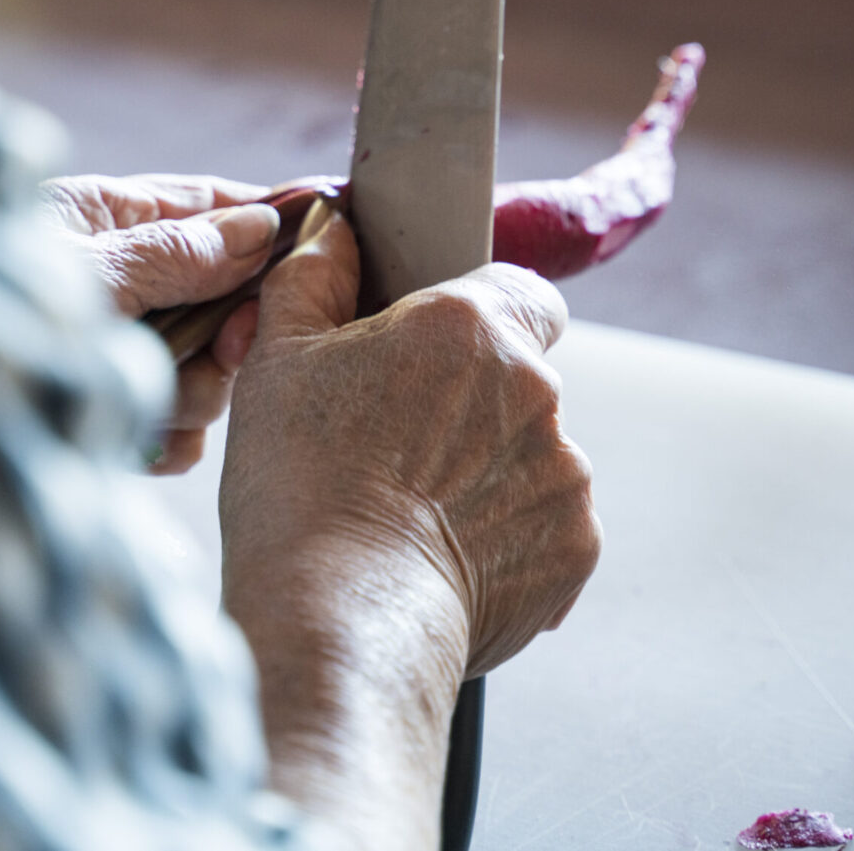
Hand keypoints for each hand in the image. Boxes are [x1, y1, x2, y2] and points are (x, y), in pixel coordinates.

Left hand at [40, 173, 278, 472]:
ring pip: (206, 366)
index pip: (207, 204)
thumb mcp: (86, 269)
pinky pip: (176, 428)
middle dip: (228, 329)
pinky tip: (139, 443)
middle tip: (225, 348)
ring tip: (150, 403)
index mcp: (98, 220)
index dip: (268, 216)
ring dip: (193, 391)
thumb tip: (259, 226)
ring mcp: (112, 352)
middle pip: (221, 294)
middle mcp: (112, 282)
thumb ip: (174, 252)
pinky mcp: (106, 416)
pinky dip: (168, 439)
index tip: (324, 228)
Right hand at [219, 205, 599, 847]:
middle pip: (523, 379)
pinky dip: (508, 541)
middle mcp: (537, 390)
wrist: (340, 622)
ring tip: (413, 518)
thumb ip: (313, 276)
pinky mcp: (574, 549)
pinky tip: (441, 561)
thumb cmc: (300, 489)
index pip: (518, 288)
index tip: (439, 356)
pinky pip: (547, 528)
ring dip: (492, 475)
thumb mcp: (278, 359)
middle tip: (400, 448)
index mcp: (473, 326)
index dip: (482, 317)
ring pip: (536, 456)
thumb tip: (334, 231)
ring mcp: (565, 474)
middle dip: (475, 406)